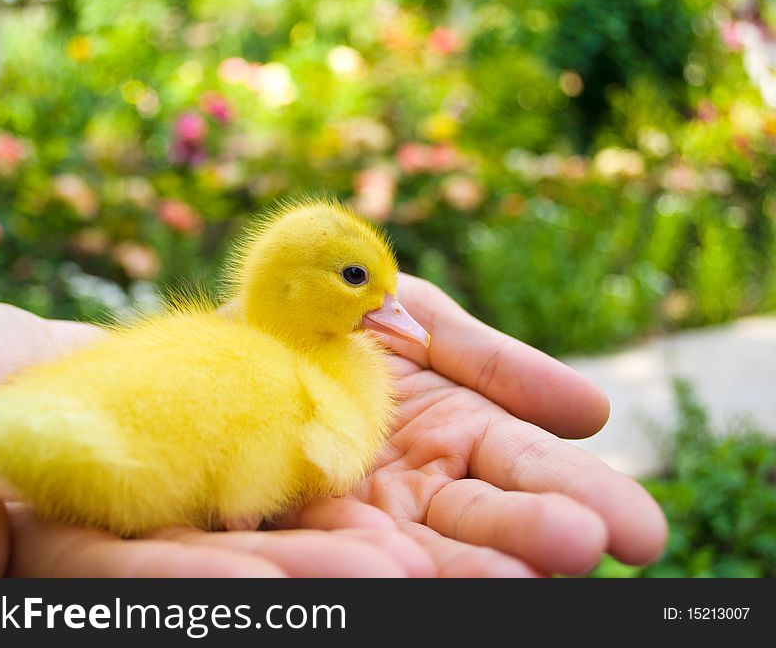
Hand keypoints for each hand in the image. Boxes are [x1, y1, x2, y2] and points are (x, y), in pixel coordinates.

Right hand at [0, 297, 432, 576]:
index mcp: (68, 550)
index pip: (141, 578)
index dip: (207, 585)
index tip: (279, 591)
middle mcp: (134, 532)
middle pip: (226, 562)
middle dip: (307, 572)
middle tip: (395, 576)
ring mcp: (173, 494)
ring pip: (258, 521)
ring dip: (334, 536)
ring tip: (410, 551)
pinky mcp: (200, 446)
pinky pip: (261, 458)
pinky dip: (313, 469)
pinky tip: (375, 477)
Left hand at [284, 275, 666, 575]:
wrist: (248, 320)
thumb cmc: (344, 312)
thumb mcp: (422, 318)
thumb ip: (495, 364)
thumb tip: (596, 413)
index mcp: (465, 433)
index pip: (533, 471)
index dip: (583, 495)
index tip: (639, 532)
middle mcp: (424, 487)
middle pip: (488, 521)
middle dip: (534, 536)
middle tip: (580, 547)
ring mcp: (366, 513)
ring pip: (422, 552)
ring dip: (467, 567)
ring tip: (513, 576)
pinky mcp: (303, 526)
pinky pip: (335, 549)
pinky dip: (365, 560)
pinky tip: (398, 571)